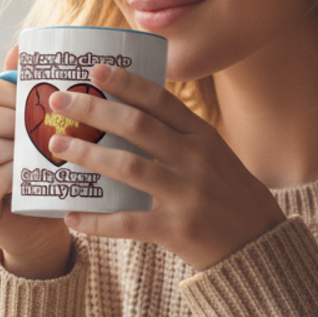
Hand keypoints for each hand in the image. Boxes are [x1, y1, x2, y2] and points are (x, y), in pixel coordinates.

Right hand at [0, 46, 70, 278]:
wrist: (40, 228)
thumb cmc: (36, 172)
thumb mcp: (29, 128)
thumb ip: (20, 91)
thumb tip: (19, 49)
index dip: (11, 90)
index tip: (40, 102)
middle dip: (19, 120)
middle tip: (50, 129)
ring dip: (20, 148)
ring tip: (45, 152)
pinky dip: (18, 174)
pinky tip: (35, 176)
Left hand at [44, 63, 285, 270]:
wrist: (260, 246)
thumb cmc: (231, 197)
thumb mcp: (215, 157)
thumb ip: (180, 138)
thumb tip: (131, 116)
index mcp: (203, 137)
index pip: (160, 100)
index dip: (126, 82)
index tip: (95, 70)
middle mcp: (195, 160)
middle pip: (137, 125)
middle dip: (93, 109)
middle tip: (59, 100)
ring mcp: (187, 194)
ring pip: (128, 167)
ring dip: (87, 154)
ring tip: (57, 146)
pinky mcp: (178, 230)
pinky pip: (128, 222)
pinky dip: (96, 220)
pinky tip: (70, 216)